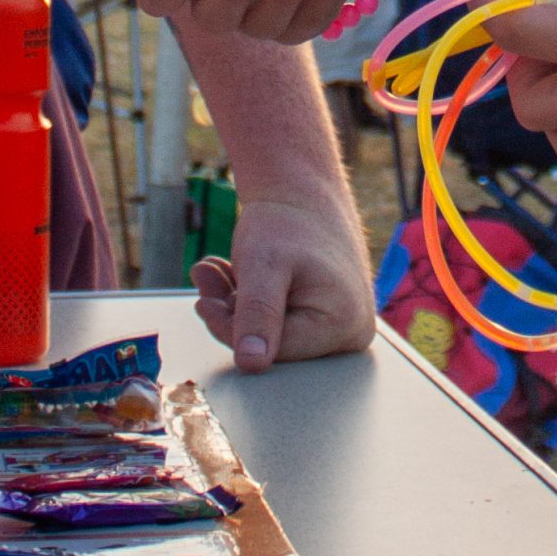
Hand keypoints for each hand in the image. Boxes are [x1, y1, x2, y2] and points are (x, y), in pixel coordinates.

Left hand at [192, 191, 375, 372]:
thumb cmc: (288, 220)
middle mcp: (351, 331)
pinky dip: (248, 300)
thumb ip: (258, 313)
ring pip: (271, 331)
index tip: (204, 302)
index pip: (273, 352)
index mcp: (345, 324)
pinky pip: (278, 320)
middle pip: (273, 344)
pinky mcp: (325, 315)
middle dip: (231, 314)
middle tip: (205, 281)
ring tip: (212, 272)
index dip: (231, 329)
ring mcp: (341, 324)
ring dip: (234, 305)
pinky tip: (231, 275)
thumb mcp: (264, 264)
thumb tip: (252, 364)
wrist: (303, 191)